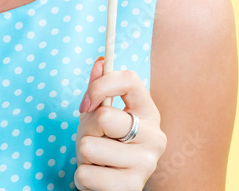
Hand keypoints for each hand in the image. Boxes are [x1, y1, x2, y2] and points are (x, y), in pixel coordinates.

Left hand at [75, 57, 167, 190]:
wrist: (111, 187)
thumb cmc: (105, 147)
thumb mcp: (100, 117)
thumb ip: (100, 91)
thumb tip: (100, 62)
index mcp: (149, 113)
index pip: (129, 79)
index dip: (100, 85)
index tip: (85, 103)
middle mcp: (155, 136)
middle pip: (104, 117)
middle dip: (87, 130)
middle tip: (94, 142)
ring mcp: (147, 163)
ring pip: (89, 147)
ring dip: (83, 157)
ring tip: (97, 163)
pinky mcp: (132, 187)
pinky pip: (86, 174)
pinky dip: (83, 178)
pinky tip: (98, 179)